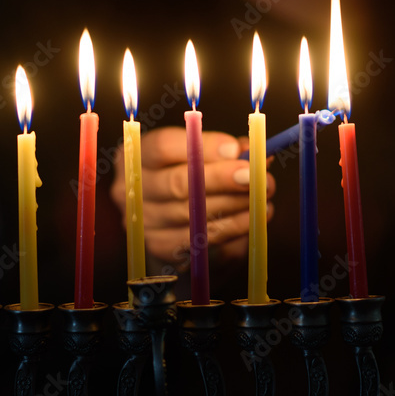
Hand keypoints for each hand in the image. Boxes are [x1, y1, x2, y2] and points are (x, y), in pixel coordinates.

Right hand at [111, 127, 274, 264]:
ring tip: (262, 196)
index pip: (162, 147)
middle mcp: (132, 190)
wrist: (168, 218)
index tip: (235, 148)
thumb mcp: (198, 154)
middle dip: (222, 178)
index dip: (202, 147)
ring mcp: (144, 223)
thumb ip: (222, 150)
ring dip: (234, 204)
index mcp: (137, 155)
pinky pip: (200, 240)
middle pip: (177, 184)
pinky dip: (232, 228)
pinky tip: (252, 218)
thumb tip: (253, 151)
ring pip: (192, 215)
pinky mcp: (161, 248)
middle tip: (254, 176)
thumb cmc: (187, 175)